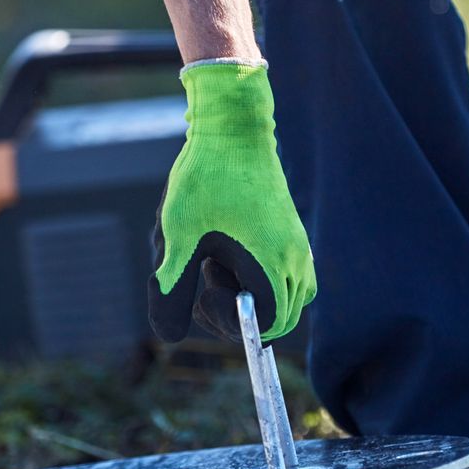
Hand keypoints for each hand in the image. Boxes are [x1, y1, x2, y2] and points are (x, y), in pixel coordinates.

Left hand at [149, 61, 315, 341]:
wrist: (233, 130)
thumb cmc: (204, 178)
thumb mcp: (177, 236)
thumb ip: (171, 289)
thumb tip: (169, 338)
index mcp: (272, 262)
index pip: (266, 324)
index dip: (229, 321)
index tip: (201, 289)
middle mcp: (295, 259)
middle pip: (279, 319)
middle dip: (238, 314)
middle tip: (205, 280)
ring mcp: (298, 247)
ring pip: (288, 301)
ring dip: (252, 299)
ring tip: (216, 264)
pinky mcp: (294, 237)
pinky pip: (290, 279)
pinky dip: (260, 282)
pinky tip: (225, 251)